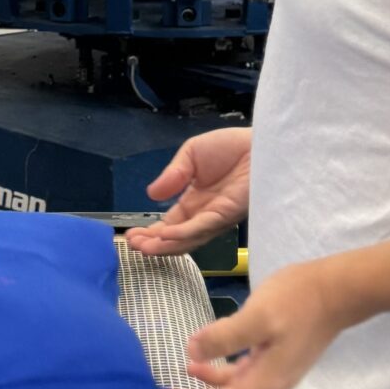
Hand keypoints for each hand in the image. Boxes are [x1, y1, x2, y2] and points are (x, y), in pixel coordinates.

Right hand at [126, 125, 251, 255]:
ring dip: (165, 244)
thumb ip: (173, 175)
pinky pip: (202, 227)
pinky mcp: (227, 214)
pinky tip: (165, 234)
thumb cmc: (230, 146)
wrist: (258, 142)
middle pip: (176, 238)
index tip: (131, 235)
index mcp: (195, 201)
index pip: (170, 224)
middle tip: (132, 245)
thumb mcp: (191, 154)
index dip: (151, 232)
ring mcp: (216, 217)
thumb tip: (151, 194)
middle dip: (154, 244)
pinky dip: (183, 233)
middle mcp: (204, 214)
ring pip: (188, 239)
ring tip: (143, 246)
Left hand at [152, 261, 347, 388]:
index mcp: (262, 385)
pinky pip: (235, 381)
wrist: (336, 292)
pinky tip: (194, 368)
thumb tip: (190, 352)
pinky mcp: (270, 362)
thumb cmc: (298, 301)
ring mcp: (269, 377)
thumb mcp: (258, 315)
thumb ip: (224, 336)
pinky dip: (212, 380)